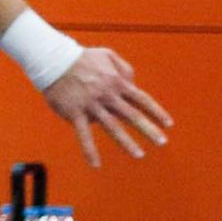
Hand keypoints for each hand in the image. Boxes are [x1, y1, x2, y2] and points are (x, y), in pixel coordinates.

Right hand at [42, 47, 172, 167]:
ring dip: (127, 142)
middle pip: (132, 115)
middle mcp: (107, 96)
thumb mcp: (107, 55)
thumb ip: (124, 69)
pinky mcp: (74, 113)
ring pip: (112, 127)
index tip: (168, 124)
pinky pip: (83, 135)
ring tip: (139, 155)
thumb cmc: (81, 58)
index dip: (156, 112)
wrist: (53, 61)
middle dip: (149, 130)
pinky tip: (96, 165)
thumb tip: (133, 84)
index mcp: (116, 83)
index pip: (142, 100)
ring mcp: (91, 105)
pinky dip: (89, 150)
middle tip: (162, 142)